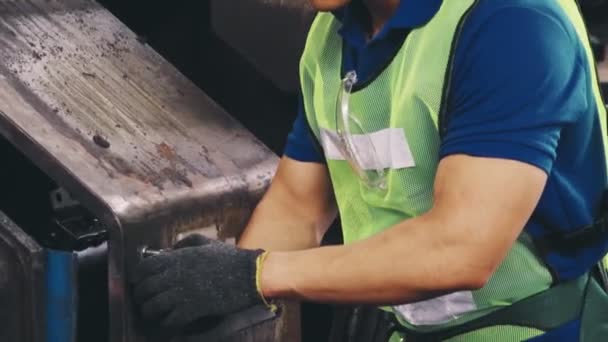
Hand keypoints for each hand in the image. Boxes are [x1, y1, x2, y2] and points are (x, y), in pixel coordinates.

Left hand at [131, 234, 265, 330]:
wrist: (249, 275)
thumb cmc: (230, 258)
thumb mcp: (207, 243)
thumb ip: (186, 242)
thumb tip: (170, 248)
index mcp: (178, 258)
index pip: (145, 267)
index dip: (137, 276)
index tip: (138, 282)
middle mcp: (176, 275)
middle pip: (145, 288)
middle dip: (141, 296)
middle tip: (144, 300)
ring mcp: (183, 293)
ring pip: (152, 306)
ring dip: (149, 311)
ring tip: (152, 313)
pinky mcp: (192, 309)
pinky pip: (169, 319)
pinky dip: (165, 322)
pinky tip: (168, 320)